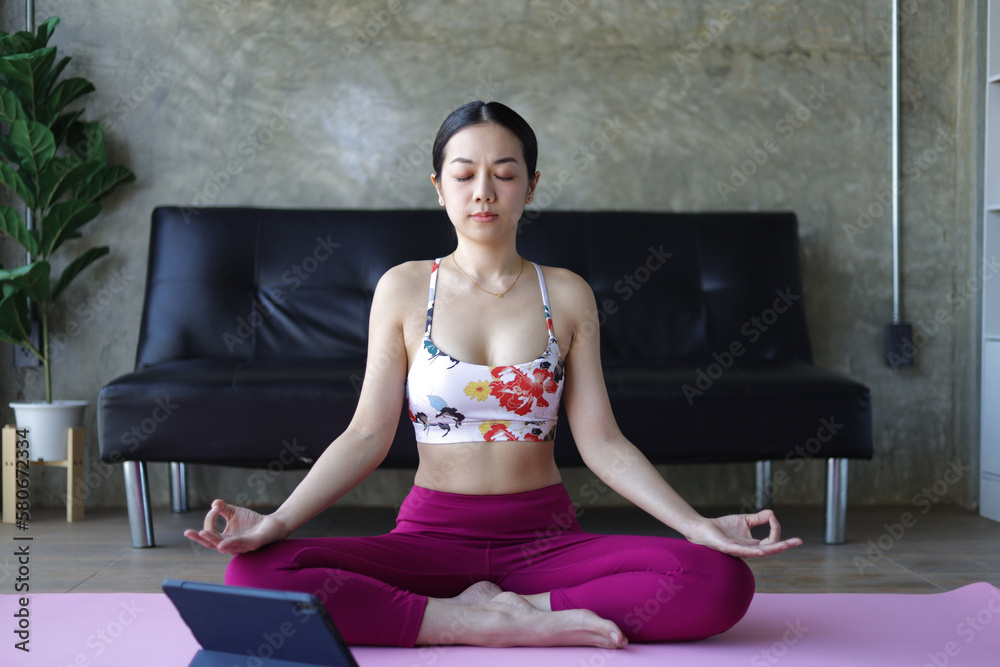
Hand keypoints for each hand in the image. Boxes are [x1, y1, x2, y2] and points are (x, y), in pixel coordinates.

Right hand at [183, 499, 288, 554]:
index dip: (209, 520)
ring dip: (212, 540)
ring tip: (202, 533)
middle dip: (199, 538)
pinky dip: (230, 543)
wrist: (271, 524)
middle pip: (211, 543)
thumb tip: (214, 503)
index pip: (210, 532)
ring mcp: (241, 546)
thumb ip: (223, 508)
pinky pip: (240, 544)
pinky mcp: (252, 544)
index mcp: (224, 538)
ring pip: (223, 546)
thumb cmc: (251, 521)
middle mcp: (230, 545)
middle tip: (188, 532)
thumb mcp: (234, 513)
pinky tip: (222, 543)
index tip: (214, 508)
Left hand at [684, 510, 802, 557]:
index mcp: (753, 545)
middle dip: (785, 546)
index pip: (771, 541)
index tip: (773, 517)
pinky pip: (743, 552)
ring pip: (760, 553)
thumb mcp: (745, 521)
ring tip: (785, 545)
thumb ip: (759, 518)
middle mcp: (749, 551)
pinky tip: (761, 552)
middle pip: (770, 550)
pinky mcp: (728, 549)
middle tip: (798, 541)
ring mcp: (739, 551)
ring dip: (773, 549)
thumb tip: (773, 513)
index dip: (775, 529)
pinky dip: (753, 552)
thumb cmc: (723, 527)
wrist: (703, 528)